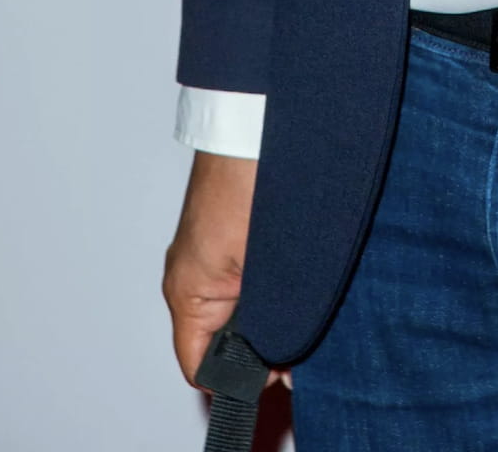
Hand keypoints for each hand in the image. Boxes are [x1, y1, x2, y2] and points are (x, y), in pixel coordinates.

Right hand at [163, 151, 287, 389]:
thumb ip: (268, 313)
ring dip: (272, 310)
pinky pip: (245, 274)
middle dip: (264, 342)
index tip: (279, 372)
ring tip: (309, 307)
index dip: (239, 377)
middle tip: (306, 344)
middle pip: (223, 336)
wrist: (254, 120)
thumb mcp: (265, 264)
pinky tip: (303, 277)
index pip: (201, 365)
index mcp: (187, 292)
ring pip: (240, 303)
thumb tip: (282, 350)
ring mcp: (208, 253)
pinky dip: (271, 282)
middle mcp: (191, 276)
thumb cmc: (249, 180)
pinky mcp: (227, 232)